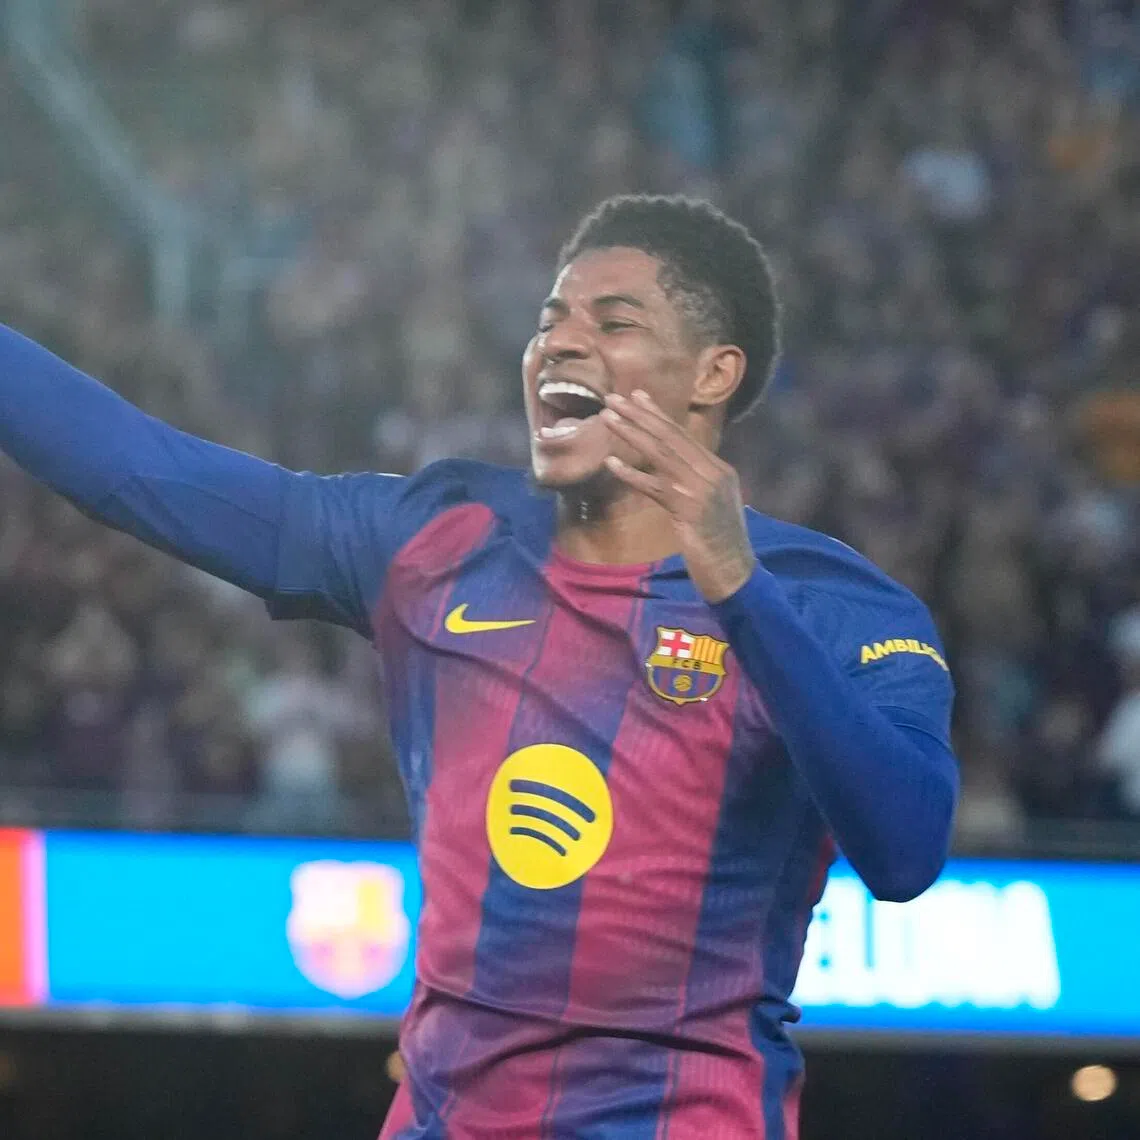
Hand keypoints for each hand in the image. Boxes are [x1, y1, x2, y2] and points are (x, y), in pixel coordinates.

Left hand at [601, 389, 755, 602]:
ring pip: (661, 454)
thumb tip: (674, 468)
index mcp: (720, 470)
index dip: (657, 415)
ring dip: (631, 434)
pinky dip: (632, 474)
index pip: (683, 436)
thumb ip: (697, 484)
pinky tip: (611, 463)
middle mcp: (713, 474)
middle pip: (671, 437)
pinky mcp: (689, 511)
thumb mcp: (713, 506)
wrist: (736, 574)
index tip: (636, 396)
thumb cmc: (722, 545)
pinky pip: (654, 487)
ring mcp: (702, 491)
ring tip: (607, 418)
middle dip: (640, 415)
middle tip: (613, 398)